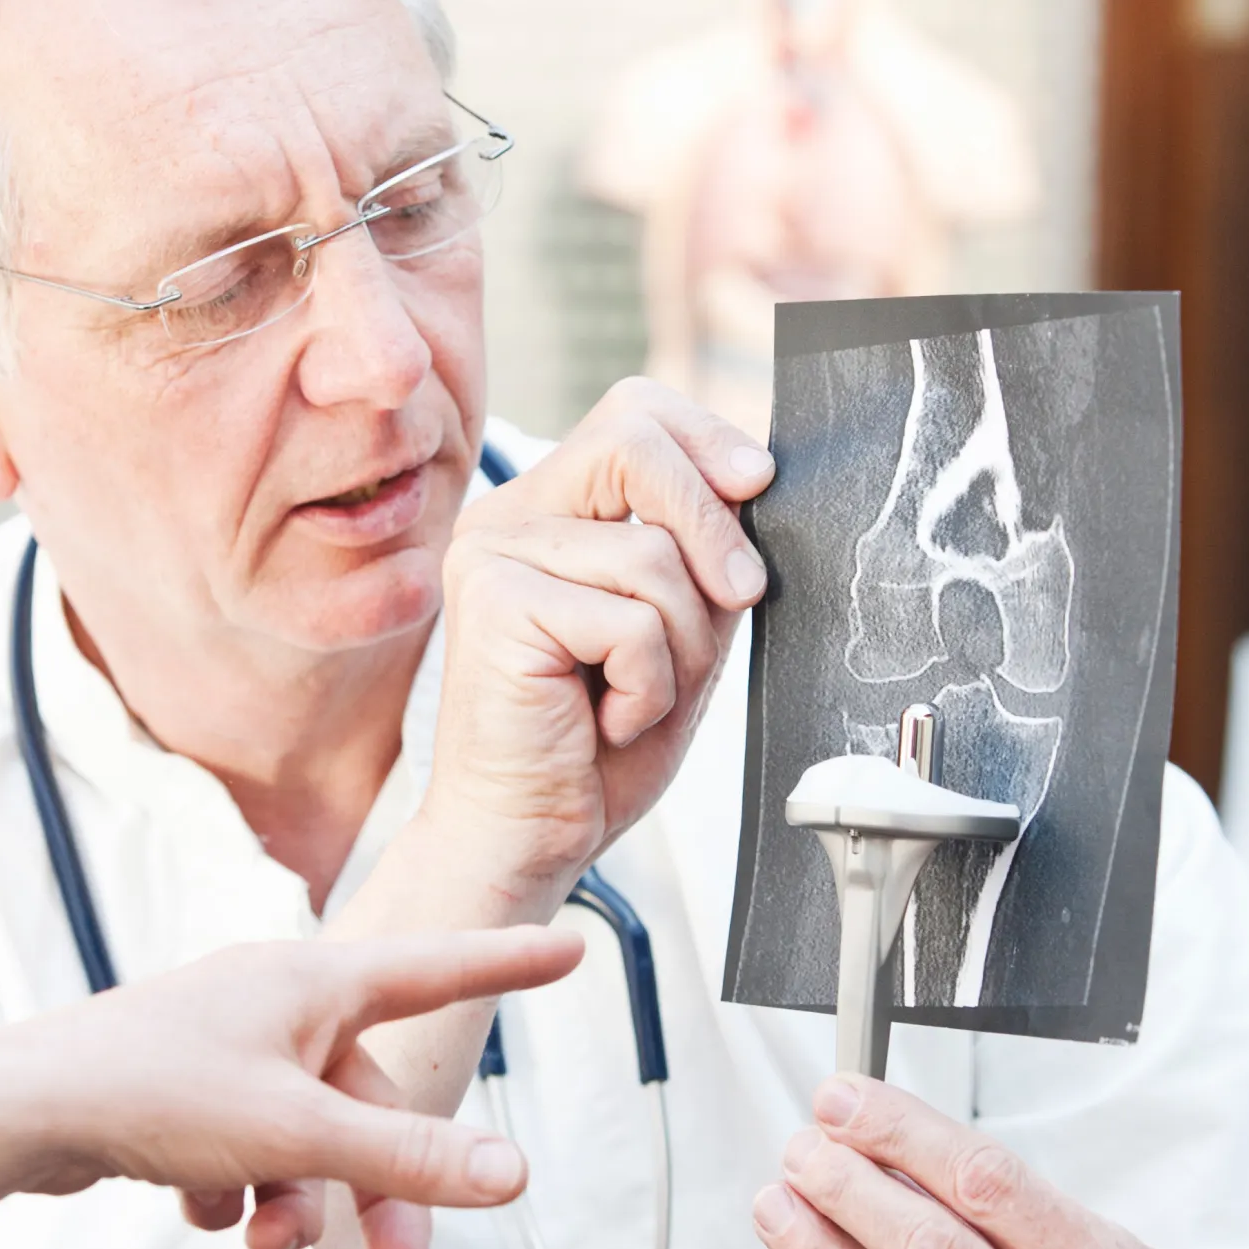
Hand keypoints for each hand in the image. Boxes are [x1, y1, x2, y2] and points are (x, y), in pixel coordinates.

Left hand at [54, 927, 584, 1248]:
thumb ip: (408, 1157)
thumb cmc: (150, 1092)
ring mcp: (227, 1042)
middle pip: (368, 1101)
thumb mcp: (298, 1135)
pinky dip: (237, 1186)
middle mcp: (275, 999)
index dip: (508, 963)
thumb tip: (513, 1173)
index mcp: (314, 981)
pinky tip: (196, 1202)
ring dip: (298, 1199)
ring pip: (306, 1134)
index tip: (571, 946)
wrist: (16, 1113)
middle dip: (378, 1191)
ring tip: (258, 1238)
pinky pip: (247, 1146)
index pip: (438, 967)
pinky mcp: (182, 1086)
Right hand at [405, 378, 773, 918]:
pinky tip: (606, 719)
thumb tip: (752, 480)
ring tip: (636, 696)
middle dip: (711, 521)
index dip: (705, 437)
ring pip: (650, 554)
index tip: (757, 484)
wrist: (528, 836)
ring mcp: (491, 555)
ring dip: (681, 644)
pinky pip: (630, 621)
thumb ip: (700, 555)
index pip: (632, 413)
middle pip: (634, 441)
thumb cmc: (596, 749)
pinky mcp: (492, 604)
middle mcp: (507, 518)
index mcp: (547, 510)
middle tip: (742, 593)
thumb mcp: (677, 631)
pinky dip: (649, 685)